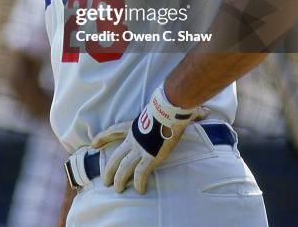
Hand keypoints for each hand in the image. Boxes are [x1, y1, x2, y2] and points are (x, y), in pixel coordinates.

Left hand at [91, 86, 208, 193]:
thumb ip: (184, 114)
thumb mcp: (168, 111)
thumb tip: (204, 112)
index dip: (103, 138)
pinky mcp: (148, 158)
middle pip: (115, 157)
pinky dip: (139, 183)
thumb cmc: (170, 108)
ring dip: (119, 180)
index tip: (93, 144)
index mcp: (134, 127)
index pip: (114, 131)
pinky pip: (140, 174)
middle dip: (109, 170)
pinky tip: (140, 190)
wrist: (169, 110)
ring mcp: (139, 150)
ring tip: (118, 189)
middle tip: (105, 181)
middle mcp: (133, 140)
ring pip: (123, 169)